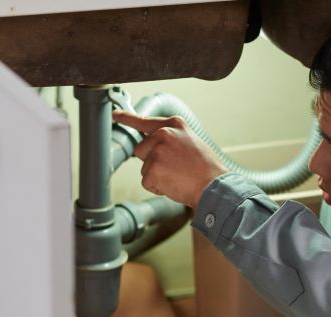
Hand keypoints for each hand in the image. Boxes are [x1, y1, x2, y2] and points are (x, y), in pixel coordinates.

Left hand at [112, 110, 228, 207]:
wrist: (215, 186)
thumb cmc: (206, 169)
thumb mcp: (190, 143)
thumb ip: (171, 140)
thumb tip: (151, 145)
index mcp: (175, 124)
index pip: (145, 121)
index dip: (128, 118)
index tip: (116, 114)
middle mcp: (164, 133)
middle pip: (142, 150)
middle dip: (152, 162)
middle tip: (175, 169)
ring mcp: (157, 150)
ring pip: (144, 168)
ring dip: (157, 176)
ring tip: (179, 177)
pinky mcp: (152, 168)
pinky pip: (147, 182)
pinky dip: (158, 188)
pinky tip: (174, 185)